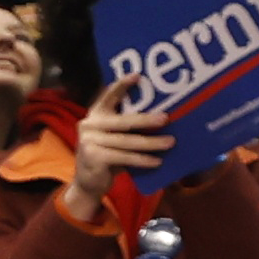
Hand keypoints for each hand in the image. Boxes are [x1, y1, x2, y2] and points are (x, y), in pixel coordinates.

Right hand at [66, 76, 174, 204]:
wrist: (88, 183)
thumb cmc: (108, 155)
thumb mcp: (113, 137)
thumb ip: (125, 125)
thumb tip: (161, 117)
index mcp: (95, 115)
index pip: (108, 96)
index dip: (121, 86)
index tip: (137, 75)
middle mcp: (89, 125)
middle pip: (123, 121)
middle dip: (147, 120)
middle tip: (166, 118)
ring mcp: (88, 141)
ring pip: (127, 141)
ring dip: (151, 143)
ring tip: (170, 142)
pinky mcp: (93, 158)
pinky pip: (124, 157)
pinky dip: (142, 159)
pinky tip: (157, 161)